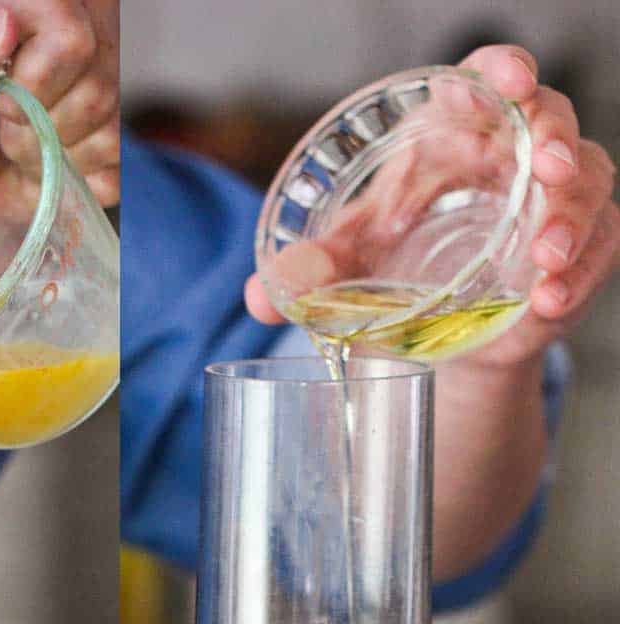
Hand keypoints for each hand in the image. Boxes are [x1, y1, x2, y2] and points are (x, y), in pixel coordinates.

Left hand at [0, 0, 118, 206]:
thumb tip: (0, 30)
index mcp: (33, 1)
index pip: (67, 25)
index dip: (35, 76)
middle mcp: (81, 30)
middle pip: (95, 77)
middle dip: (39, 117)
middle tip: (5, 119)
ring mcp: (105, 83)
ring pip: (106, 119)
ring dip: (50, 149)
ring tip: (20, 139)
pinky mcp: (115, 139)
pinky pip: (112, 162)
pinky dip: (70, 176)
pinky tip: (45, 162)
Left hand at [244, 44, 618, 368]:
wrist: (436, 330)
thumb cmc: (395, 267)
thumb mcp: (350, 266)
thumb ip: (311, 274)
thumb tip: (262, 295)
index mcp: (455, 132)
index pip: (484, 79)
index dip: (502, 68)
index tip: (510, 78)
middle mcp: (512, 155)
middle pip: (552, 118)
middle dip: (555, 137)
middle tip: (545, 167)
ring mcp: (551, 200)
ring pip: (588, 181)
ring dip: (571, 216)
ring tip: (546, 255)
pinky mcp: (579, 249)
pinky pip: (600, 247)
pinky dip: (580, 274)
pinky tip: (548, 299)